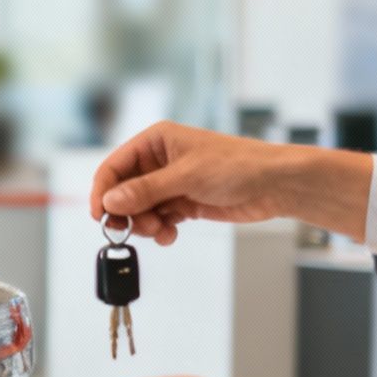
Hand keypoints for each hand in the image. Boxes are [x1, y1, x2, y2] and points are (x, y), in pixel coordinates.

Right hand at [91, 121, 371, 245]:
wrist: (276, 185)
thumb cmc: (238, 165)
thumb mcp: (187, 176)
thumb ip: (145, 190)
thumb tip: (111, 201)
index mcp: (155, 141)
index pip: (114, 167)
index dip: (104, 192)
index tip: (101, 216)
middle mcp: (159, 161)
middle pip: (123, 191)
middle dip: (127, 213)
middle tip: (138, 228)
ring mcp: (170, 182)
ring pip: (139, 209)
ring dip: (144, 224)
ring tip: (161, 231)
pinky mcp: (183, 202)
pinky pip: (157, 218)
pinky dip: (159, 230)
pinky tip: (170, 234)